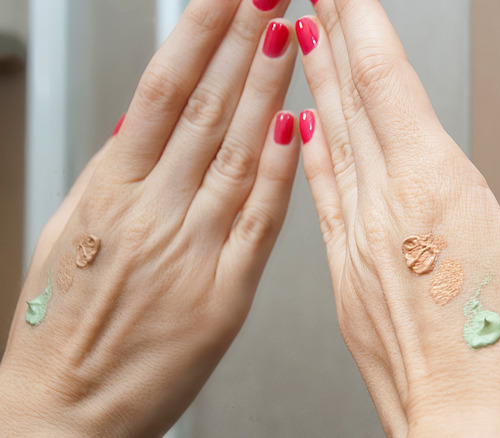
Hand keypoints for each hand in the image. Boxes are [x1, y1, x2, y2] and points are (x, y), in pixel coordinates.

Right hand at [0, 0, 298, 434]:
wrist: (63, 410)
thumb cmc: (63, 327)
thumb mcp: (71, 233)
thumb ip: (114, 177)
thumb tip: (143, 124)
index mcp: (110, 192)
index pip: (163, 89)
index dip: (199, 35)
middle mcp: (151, 213)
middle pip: (205, 108)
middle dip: (241, 41)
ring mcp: (190, 250)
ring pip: (238, 153)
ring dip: (267, 90)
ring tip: (290, 35)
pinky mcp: (224, 294)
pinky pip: (259, 221)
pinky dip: (280, 173)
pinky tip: (298, 131)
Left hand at [297, 2, 499, 435]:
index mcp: (437, 195)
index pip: (388, 80)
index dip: (361, 22)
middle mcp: (385, 216)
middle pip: (350, 103)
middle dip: (329, 38)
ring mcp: (357, 254)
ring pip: (330, 146)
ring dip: (316, 88)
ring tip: (300, 44)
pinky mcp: (349, 291)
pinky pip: (323, 202)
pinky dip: (313, 159)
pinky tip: (305, 140)